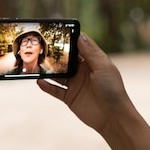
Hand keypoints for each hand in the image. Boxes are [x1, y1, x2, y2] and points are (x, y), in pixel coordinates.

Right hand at [38, 33, 149, 149]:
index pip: (79, 46)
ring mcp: (76, 85)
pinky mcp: (70, 98)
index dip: (70, 39)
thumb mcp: (103, 68)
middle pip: (66, 60)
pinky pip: (55, 90)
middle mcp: (83, 72)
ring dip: (48, 70)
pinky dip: (46, 86)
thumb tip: (80, 35)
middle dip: (55, 54)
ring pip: (58, 74)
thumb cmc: (112, 90)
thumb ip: (90, 52)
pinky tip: (39, 80)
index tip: (57, 31)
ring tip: (36, 63)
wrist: (113, 117)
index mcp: (93, 62)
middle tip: (41, 46)